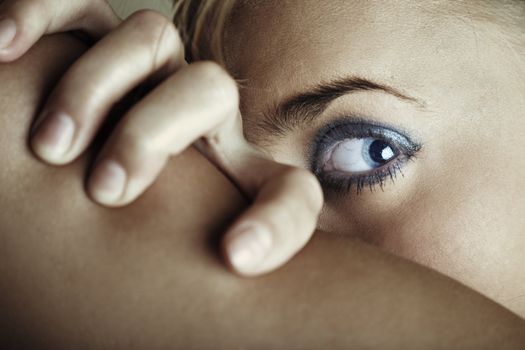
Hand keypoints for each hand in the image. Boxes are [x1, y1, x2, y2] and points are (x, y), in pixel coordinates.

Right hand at [1, 3, 323, 275]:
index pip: (285, 186)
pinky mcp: (89, 39)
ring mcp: (146, 69)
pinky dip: (39, 17)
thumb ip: (207, 249)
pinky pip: (75, 7)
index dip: (278, 219)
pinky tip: (7, 51)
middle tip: (105, 192)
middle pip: (209, 89)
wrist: (80, 181)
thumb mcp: (175, 239)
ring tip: (51, 149)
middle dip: (152, 136)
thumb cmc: (136, 223)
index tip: (234, 256)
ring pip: (149, 38)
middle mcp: (196, 110)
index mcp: (232, 168)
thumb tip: (237, 258)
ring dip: (95, 90)